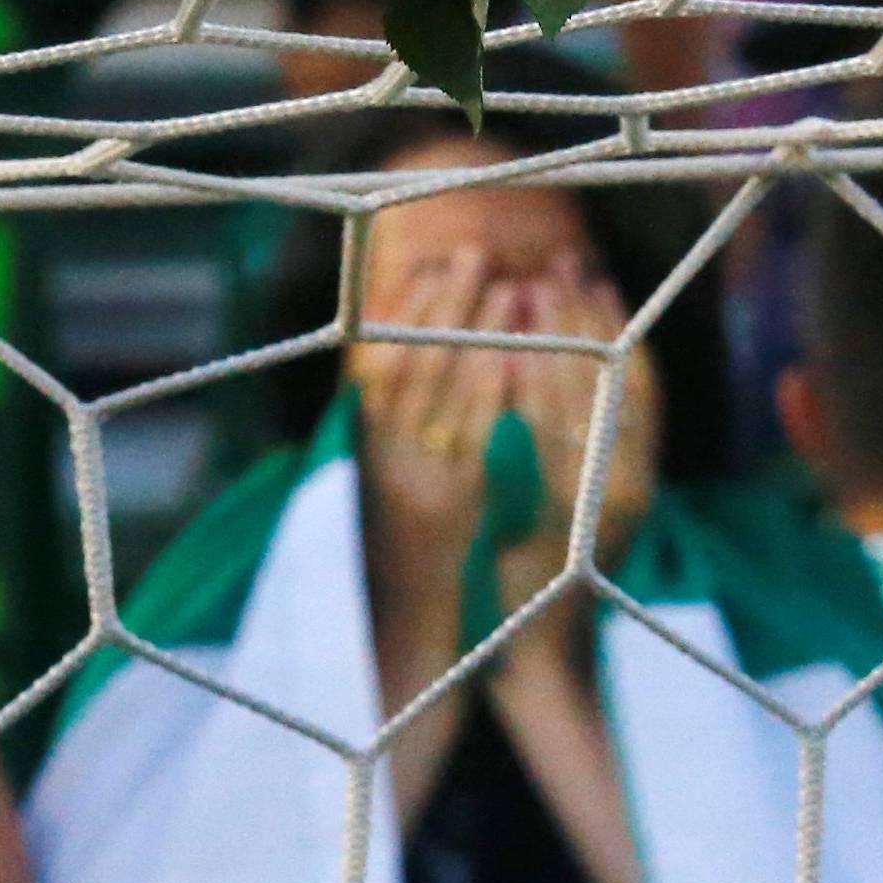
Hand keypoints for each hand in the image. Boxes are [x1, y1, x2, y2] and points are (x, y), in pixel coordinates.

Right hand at [350, 246, 516, 675]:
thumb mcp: (394, 474)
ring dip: (475, 334)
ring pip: (440, 395)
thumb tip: (410, 349)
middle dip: (444, 304)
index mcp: (368, 446)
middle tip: (473, 252)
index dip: (403, 309)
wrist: (407, 630)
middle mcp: (383, 458)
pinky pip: (471, 442)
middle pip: (408, 364)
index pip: (376, 361)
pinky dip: (487, 396)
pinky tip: (513, 357)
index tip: (430, 263)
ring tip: (508, 284)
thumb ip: (397, 419)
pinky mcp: (451, 508)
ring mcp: (416, 482)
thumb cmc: (407, 546)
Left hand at [495, 265, 658, 663]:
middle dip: (587, 315)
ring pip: (583, 401)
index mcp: (637, 476)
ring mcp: (598, 502)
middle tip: (559, 262)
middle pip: (616, 380)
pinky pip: (547, 442)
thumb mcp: (584, 506)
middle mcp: (630, 483)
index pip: (641, 384)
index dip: (620, 326)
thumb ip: (588, 448)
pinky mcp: (558, 518)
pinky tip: (509, 354)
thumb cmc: (555, 574)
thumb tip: (567, 370)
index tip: (596, 277)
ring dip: (557, 338)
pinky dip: (532, 395)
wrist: (540, 653)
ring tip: (528, 285)